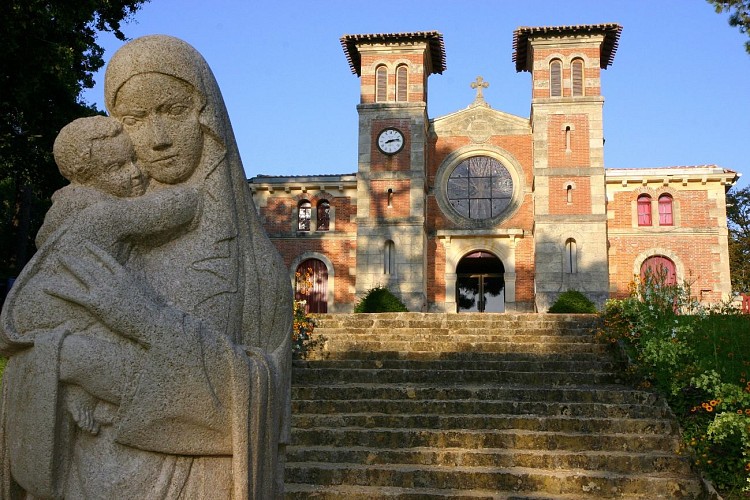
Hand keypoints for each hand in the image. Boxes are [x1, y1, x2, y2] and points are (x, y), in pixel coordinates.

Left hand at [44, 242, 167, 346]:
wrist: (150, 319)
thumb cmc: (152, 309)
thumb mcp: (146, 291)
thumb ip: (137, 284)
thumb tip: (135, 282)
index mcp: (124, 276)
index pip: (107, 259)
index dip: (95, 251)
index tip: (86, 244)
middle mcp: (112, 280)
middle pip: (91, 266)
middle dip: (77, 259)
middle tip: (64, 253)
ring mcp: (103, 290)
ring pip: (83, 274)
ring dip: (70, 265)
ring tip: (59, 257)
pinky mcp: (96, 303)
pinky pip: (73, 295)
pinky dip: (59, 290)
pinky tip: (47, 287)